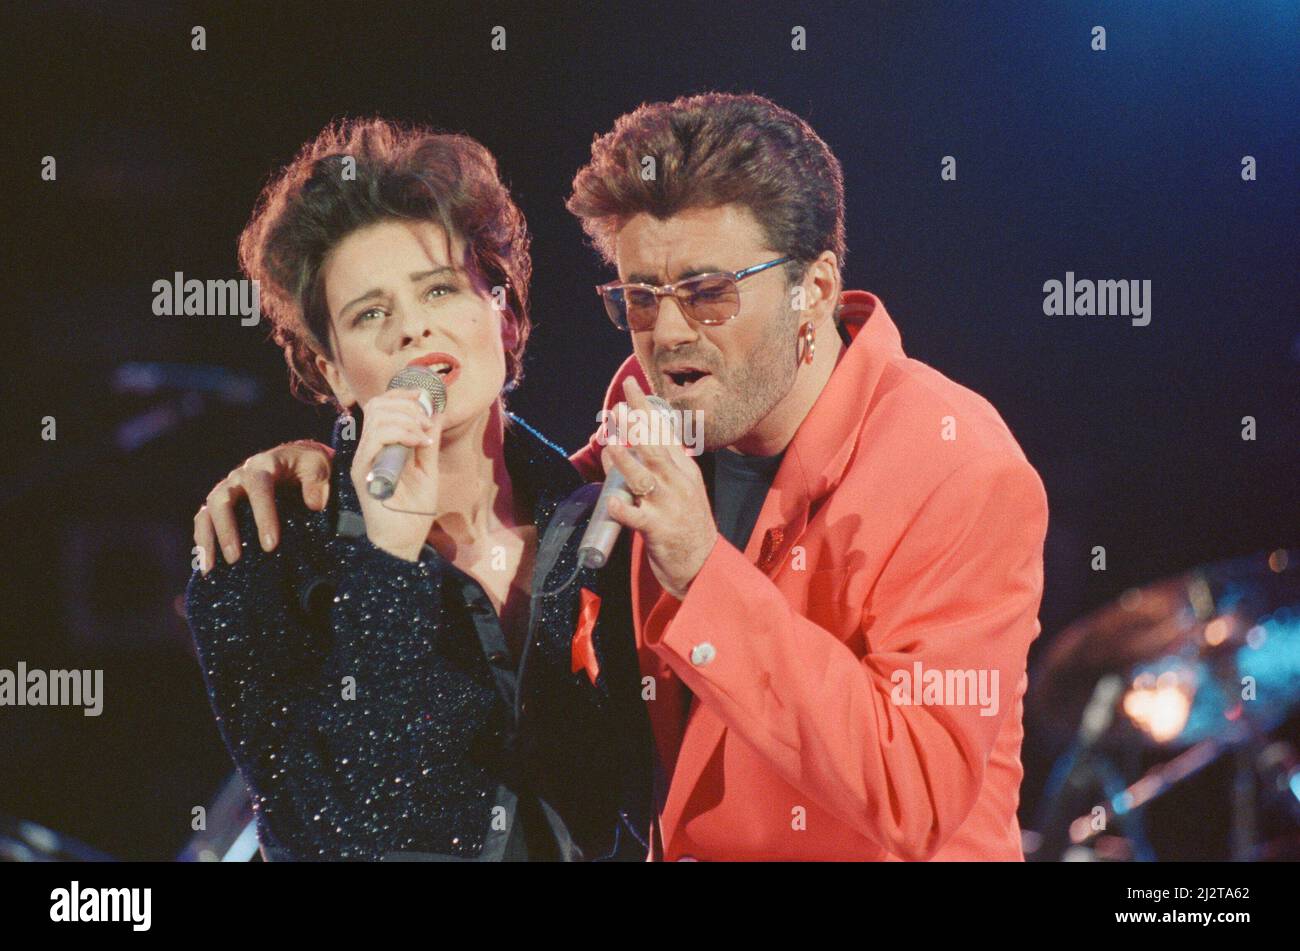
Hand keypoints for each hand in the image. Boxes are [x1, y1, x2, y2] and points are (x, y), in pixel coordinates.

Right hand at [194, 439, 334, 573]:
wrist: (296, 459)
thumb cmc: (309, 466)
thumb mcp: (319, 466)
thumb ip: (317, 482)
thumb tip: (314, 504)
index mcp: (265, 464)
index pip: (259, 487)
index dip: (263, 515)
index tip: (270, 544)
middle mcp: (240, 476)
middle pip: (223, 500)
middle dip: (227, 530)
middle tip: (235, 558)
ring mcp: (228, 489)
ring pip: (208, 511)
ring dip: (208, 539)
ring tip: (212, 567)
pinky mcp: (221, 503)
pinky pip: (204, 520)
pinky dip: (202, 541)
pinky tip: (207, 566)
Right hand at [351, 388, 443, 561]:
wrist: (404, 540)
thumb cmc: (414, 509)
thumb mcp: (427, 468)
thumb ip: (428, 441)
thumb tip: (437, 412)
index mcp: (380, 446)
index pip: (381, 406)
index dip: (402, 395)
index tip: (425, 399)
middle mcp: (368, 450)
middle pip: (377, 406)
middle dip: (407, 404)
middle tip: (427, 422)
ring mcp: (363, 460)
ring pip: (377, 418)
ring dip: (407, 419)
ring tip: (425, 435)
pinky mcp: (363, 472)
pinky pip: (376, 440)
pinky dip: (402, 434)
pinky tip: (419, 443)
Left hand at [600, 376, 717, 598]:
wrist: (702, 564)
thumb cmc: (685, 523)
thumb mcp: (677, 489)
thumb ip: (651, 468)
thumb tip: (616, 447)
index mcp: (683, 470)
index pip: (664, 433)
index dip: (646, 409)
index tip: (631, 387)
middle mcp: (677, 484)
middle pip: (655, 449)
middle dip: (635, 427)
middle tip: (617, 406)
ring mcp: (668, 507)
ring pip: (644, 479)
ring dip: (626, 462)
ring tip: (611, 446)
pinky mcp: (658, 531)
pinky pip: (637, 518)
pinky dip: (623, 508)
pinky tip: (611, 501)